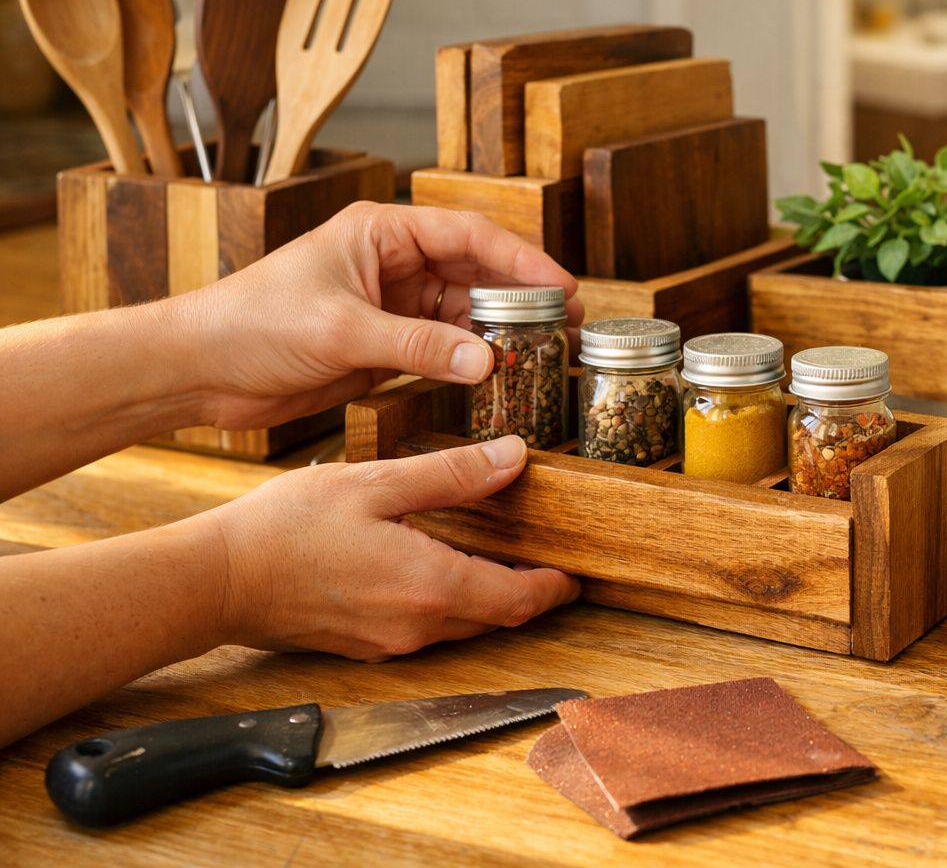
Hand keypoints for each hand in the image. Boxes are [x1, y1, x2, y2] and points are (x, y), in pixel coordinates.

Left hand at [174, 201, 583, 429]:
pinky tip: (500, 378)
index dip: (521, 260)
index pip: (468, 235)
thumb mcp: (342, 331)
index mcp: (381, 234)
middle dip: (521, 299)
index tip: (562, 287)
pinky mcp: (382, 349)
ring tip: (545, 355)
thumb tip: (487, 361)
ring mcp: (389, 308)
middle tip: (568, 326)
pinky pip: (441, 352)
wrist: (198, 370)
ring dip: (500, 335)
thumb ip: (419, 347)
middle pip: (475, 274)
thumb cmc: (251, 323)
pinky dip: (470, 365)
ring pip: (463, 316)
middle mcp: (392, 265)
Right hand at [210, 434, 579, 658]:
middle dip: (526, 592)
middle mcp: (416, 627)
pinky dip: (446, 603)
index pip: (518, 600)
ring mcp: (388, 642)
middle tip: (547, 562)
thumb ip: (450, 475)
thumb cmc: (286, 528)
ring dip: (486, 598)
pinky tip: (437, 567)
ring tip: (498, 558)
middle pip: (494, 617)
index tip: (575, 575)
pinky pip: (424, 629)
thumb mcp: (376, 483)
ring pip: (460, 626)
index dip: (553, 589)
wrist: (216, 581)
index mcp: (431, 587)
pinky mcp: (362, 644)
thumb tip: (514, 458)